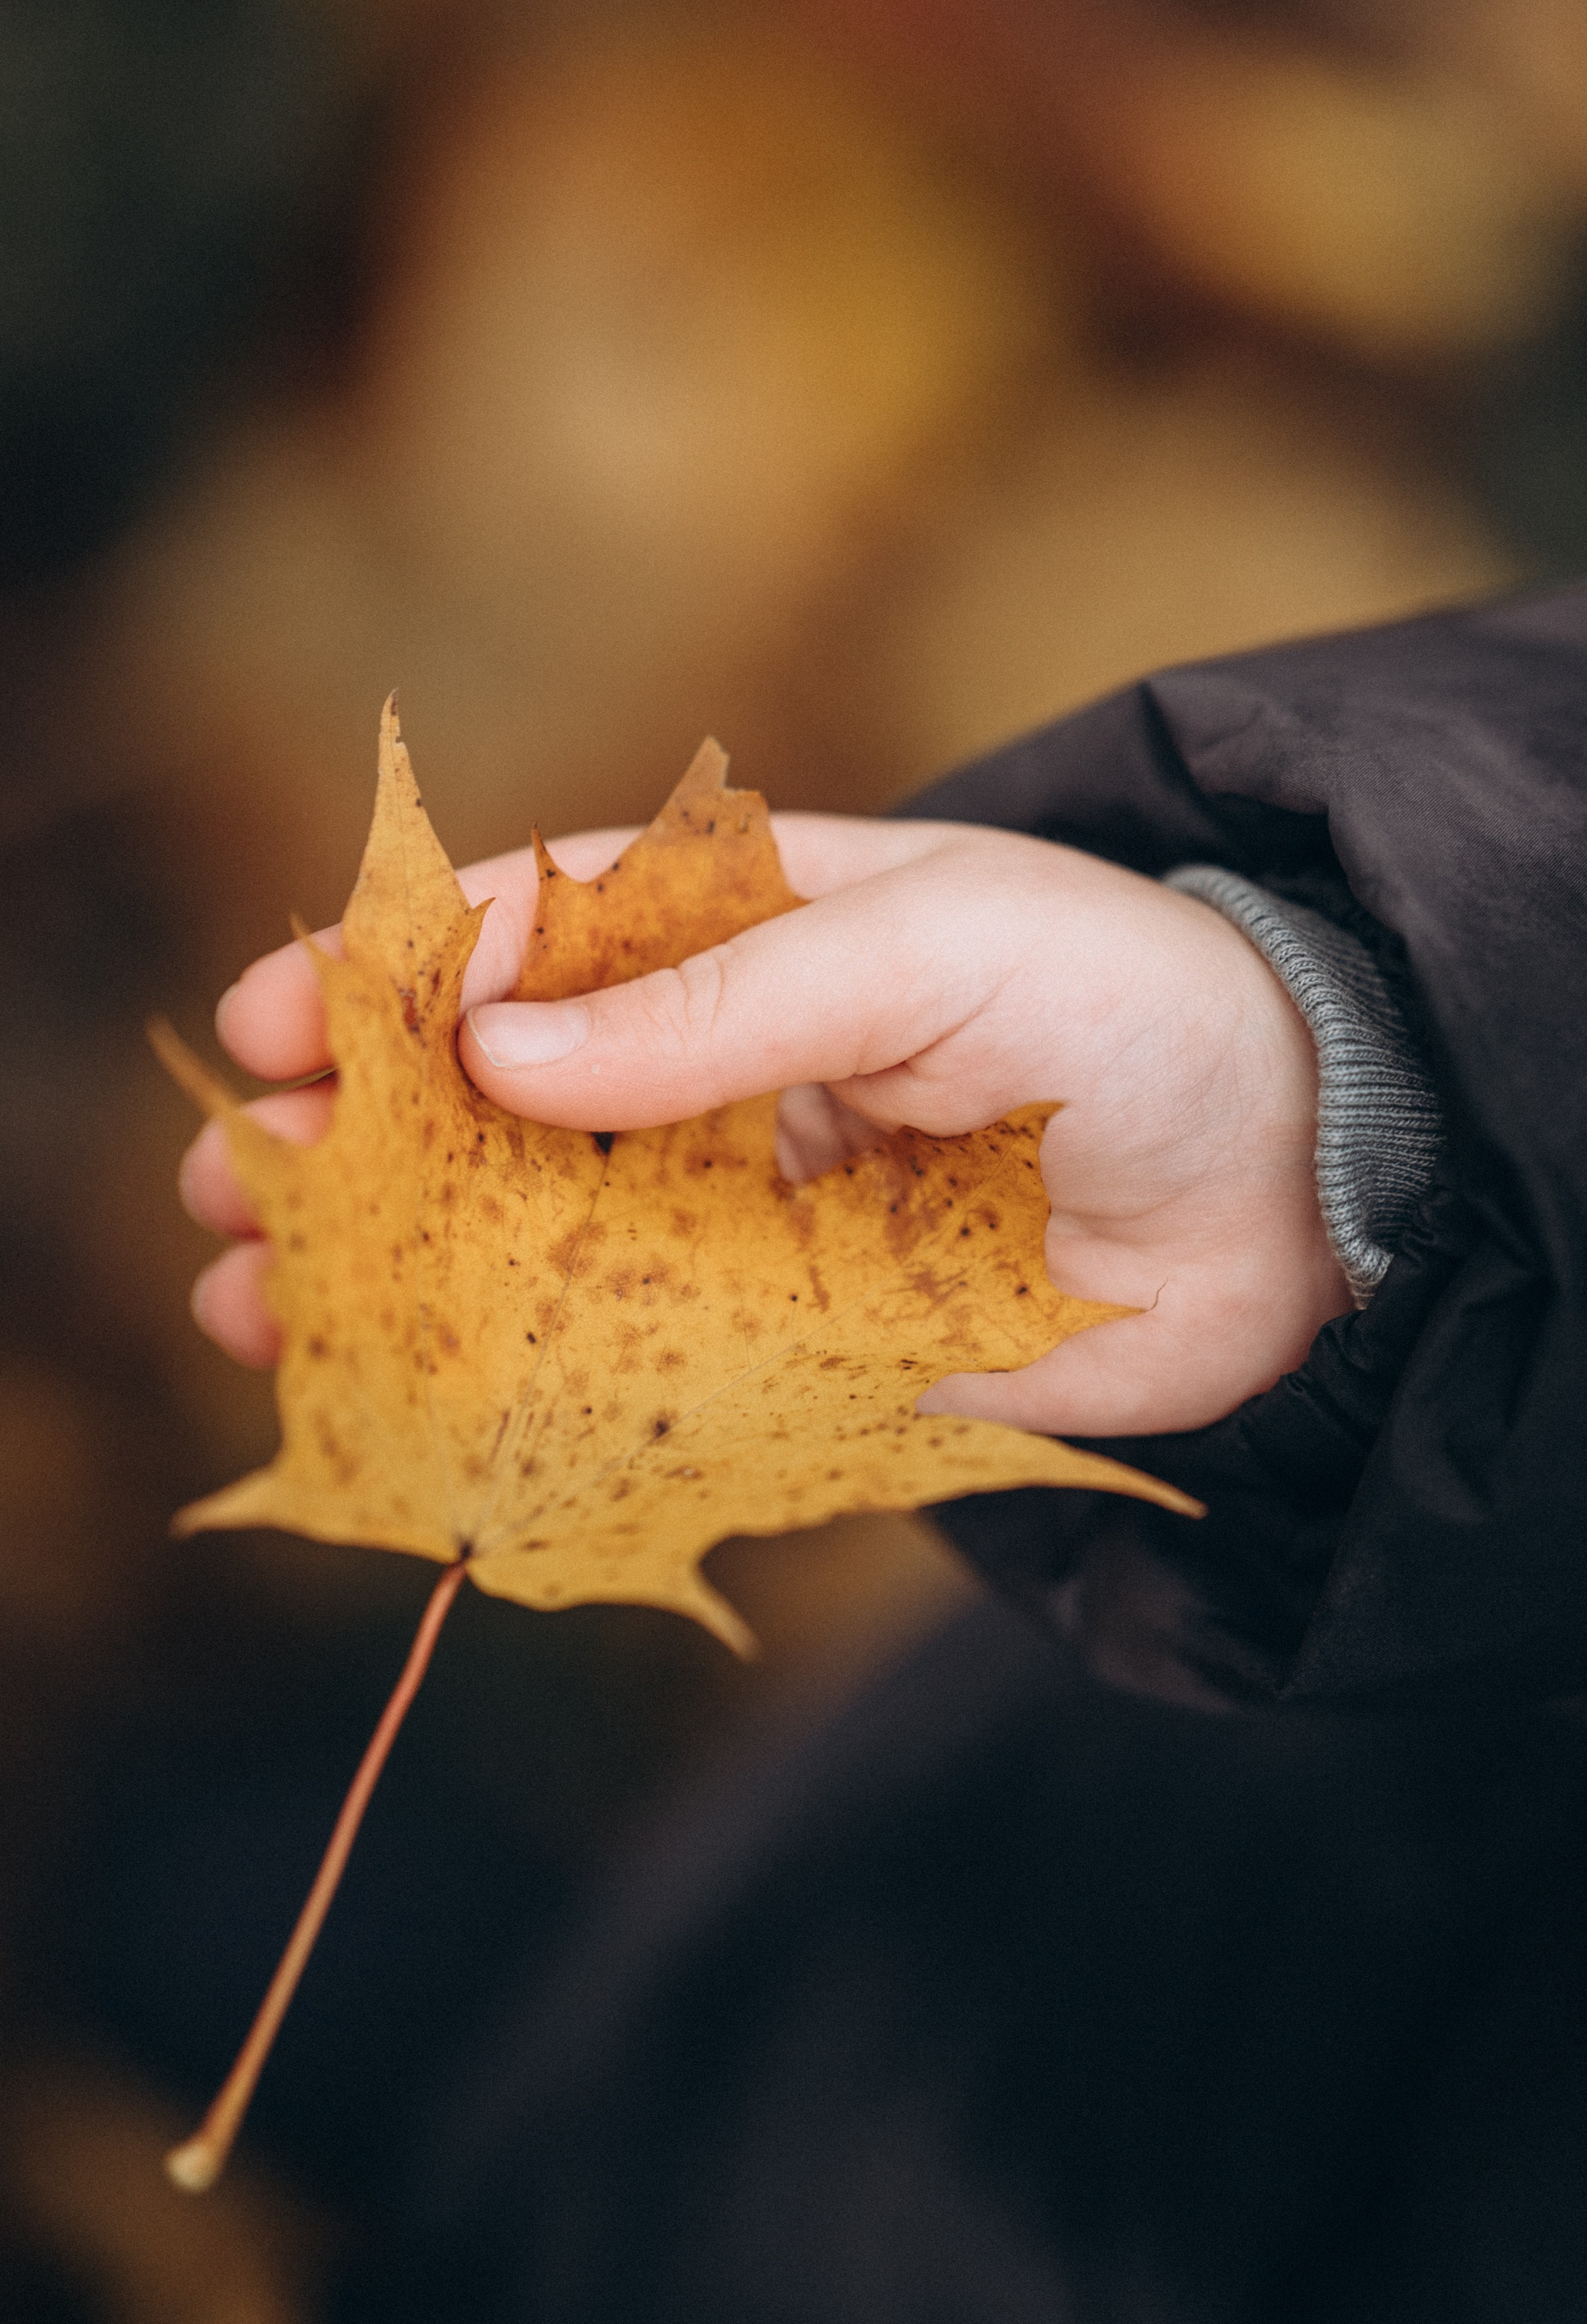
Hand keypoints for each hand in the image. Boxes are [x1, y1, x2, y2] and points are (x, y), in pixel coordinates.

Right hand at [180, 816, 1350, 1433]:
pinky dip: (529, 1387)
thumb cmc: (1126, 1006)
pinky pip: (638, 1366)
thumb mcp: (925, 947)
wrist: (1298, 1179)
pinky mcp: (798, 1342)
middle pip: (500, 1103)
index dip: (390, 972)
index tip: (275, 1022)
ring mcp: (751, 1214)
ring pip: (540, 1242)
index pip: (530, 931)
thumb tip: (496, 1043)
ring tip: (265, 1308)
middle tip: (240, 1182)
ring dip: (406, 1274)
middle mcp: (727, 1074)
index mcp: (747, 930)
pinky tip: (427, 1408)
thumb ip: (720, 1001)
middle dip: (363, 1138)